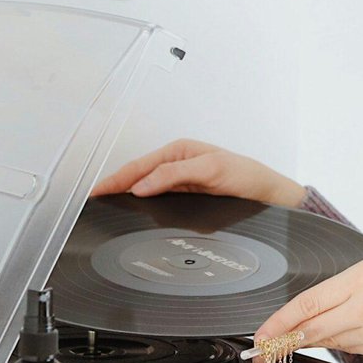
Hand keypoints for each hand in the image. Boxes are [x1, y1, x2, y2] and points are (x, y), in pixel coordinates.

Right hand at [91, 138, 307, 207]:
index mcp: (180, 151)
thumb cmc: (247, 176)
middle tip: (93, 201)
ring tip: (106, 206)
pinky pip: (158, 199)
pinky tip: (134, 211)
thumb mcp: (211, 170)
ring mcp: (182, 181)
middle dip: (115, 186)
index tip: (97, 191)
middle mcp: (178, 165)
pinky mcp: (188, 196)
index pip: (139, 166)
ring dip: (126, 195)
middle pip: (138, 177)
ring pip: (146, 188)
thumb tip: (143, 184)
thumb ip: (175, 174)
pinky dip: (142, 203)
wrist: (269, 196)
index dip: (116, 179)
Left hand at [250, 253, 362, 362]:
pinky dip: (341, 343)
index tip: (260, 332)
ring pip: (333, 340)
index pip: (310, 302)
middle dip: (283, 341)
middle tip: (260, 351)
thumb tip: (333, 300)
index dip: (280, 320)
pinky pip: (356, 348)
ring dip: (311, 342)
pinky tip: (334, 340)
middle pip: (313, 328)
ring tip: (289, 345)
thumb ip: (360, 284)